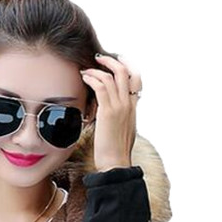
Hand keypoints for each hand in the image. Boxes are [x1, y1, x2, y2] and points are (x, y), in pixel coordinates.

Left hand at [80, 53, 141, 171]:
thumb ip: (121, 118)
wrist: (116, 163)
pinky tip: (85, 79)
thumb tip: (111, 114)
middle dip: (111, 60)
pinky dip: (92, 79)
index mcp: (134, 108)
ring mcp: (119, 107)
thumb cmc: (116, 152)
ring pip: (111, 76)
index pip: (136, 79)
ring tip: (86, 70)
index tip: (117, 59)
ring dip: (96, 69)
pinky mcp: (108, 112)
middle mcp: (128, 104)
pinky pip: (101, 87)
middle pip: (124, 71)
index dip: (127, 65)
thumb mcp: (123, 131)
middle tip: (98, 58)